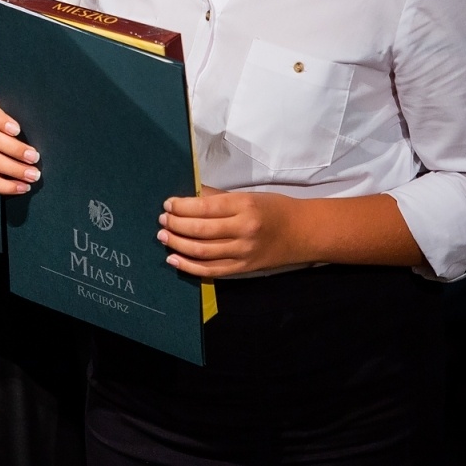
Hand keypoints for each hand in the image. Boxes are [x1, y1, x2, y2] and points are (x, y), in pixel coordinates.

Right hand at [0, 63, 40, 195]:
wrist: (53, 136)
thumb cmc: (41, 108)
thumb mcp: (30, 91)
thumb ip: (4, 78)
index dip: (0, 120)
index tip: (17, 129)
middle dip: (13, 149)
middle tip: (35, 156)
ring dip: (11, 168)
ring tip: (34, 174)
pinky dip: (2, 185)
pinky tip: (22, 187)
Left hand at [156, 187, 305, 277]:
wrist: (303, 232)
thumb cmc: (274, 209)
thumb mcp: (248, 195)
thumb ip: (218, 197)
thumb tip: (188, 196)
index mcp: (244, 206)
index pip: (204, 207)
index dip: (181, 207)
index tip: (167, 204)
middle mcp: (244, 230)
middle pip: (200, 230)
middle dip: (175, 225)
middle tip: (162, 220)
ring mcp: (243, 252)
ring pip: (202, 251)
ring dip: (177, 244)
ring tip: (163, 236)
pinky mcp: (243, 269)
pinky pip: (211, 270)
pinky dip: (189, 266)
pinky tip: (174, 259)